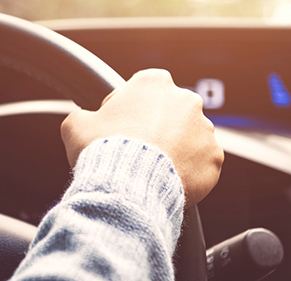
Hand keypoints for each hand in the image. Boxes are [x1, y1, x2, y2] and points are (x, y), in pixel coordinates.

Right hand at [60, 69, 222, 205]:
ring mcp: (205, 130)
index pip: (142, 90)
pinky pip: (202, 164)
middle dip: (157, 130)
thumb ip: (83, 115)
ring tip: (153, 171)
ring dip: (175, 151)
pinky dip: (189, 173)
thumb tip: (83, 120)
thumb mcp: (76, 125)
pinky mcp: (214, 158)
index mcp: (154, 83)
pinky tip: (169, 182)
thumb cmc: (103, 151)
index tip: (119, 128)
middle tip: (137, 152)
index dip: (128, 110)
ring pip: (189, 139)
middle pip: (170, 113)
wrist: (127, 187)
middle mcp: (186, 100)